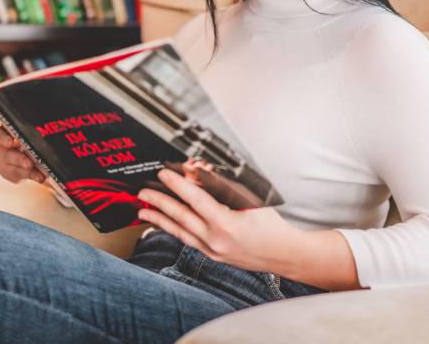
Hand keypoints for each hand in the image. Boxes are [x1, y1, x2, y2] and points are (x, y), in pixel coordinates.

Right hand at [0, 123, 45, 183]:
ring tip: (40, 175)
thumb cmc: (24, 134)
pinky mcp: (7, 173)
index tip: (13, 142)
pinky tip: (40, 177)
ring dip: (27, 172)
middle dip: (19, 159)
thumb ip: (30, 130)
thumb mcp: (24, 130)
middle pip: (5, 154)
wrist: (20, 146)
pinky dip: (31, 176)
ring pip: (11, 168)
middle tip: (29, 164)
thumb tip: (46, 130)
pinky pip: (18, 176)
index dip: (5, 139)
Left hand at [137, 167, 297, 273]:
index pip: (196, 200)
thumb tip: (197, 173)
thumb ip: (222, 186)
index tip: (164, 172)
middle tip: (143, 190)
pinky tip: (163, 222)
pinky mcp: (212, 256)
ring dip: (160, 218)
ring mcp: (212, 252)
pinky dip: (173, 229)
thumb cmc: (271, 224)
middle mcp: (216, 241)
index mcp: (227, 225)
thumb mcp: (251, 198)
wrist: (285, 255)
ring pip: (179, 232)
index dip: (178, 184)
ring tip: (142, 209)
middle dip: (160, 202)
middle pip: (181, 217)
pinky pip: (187, 240)